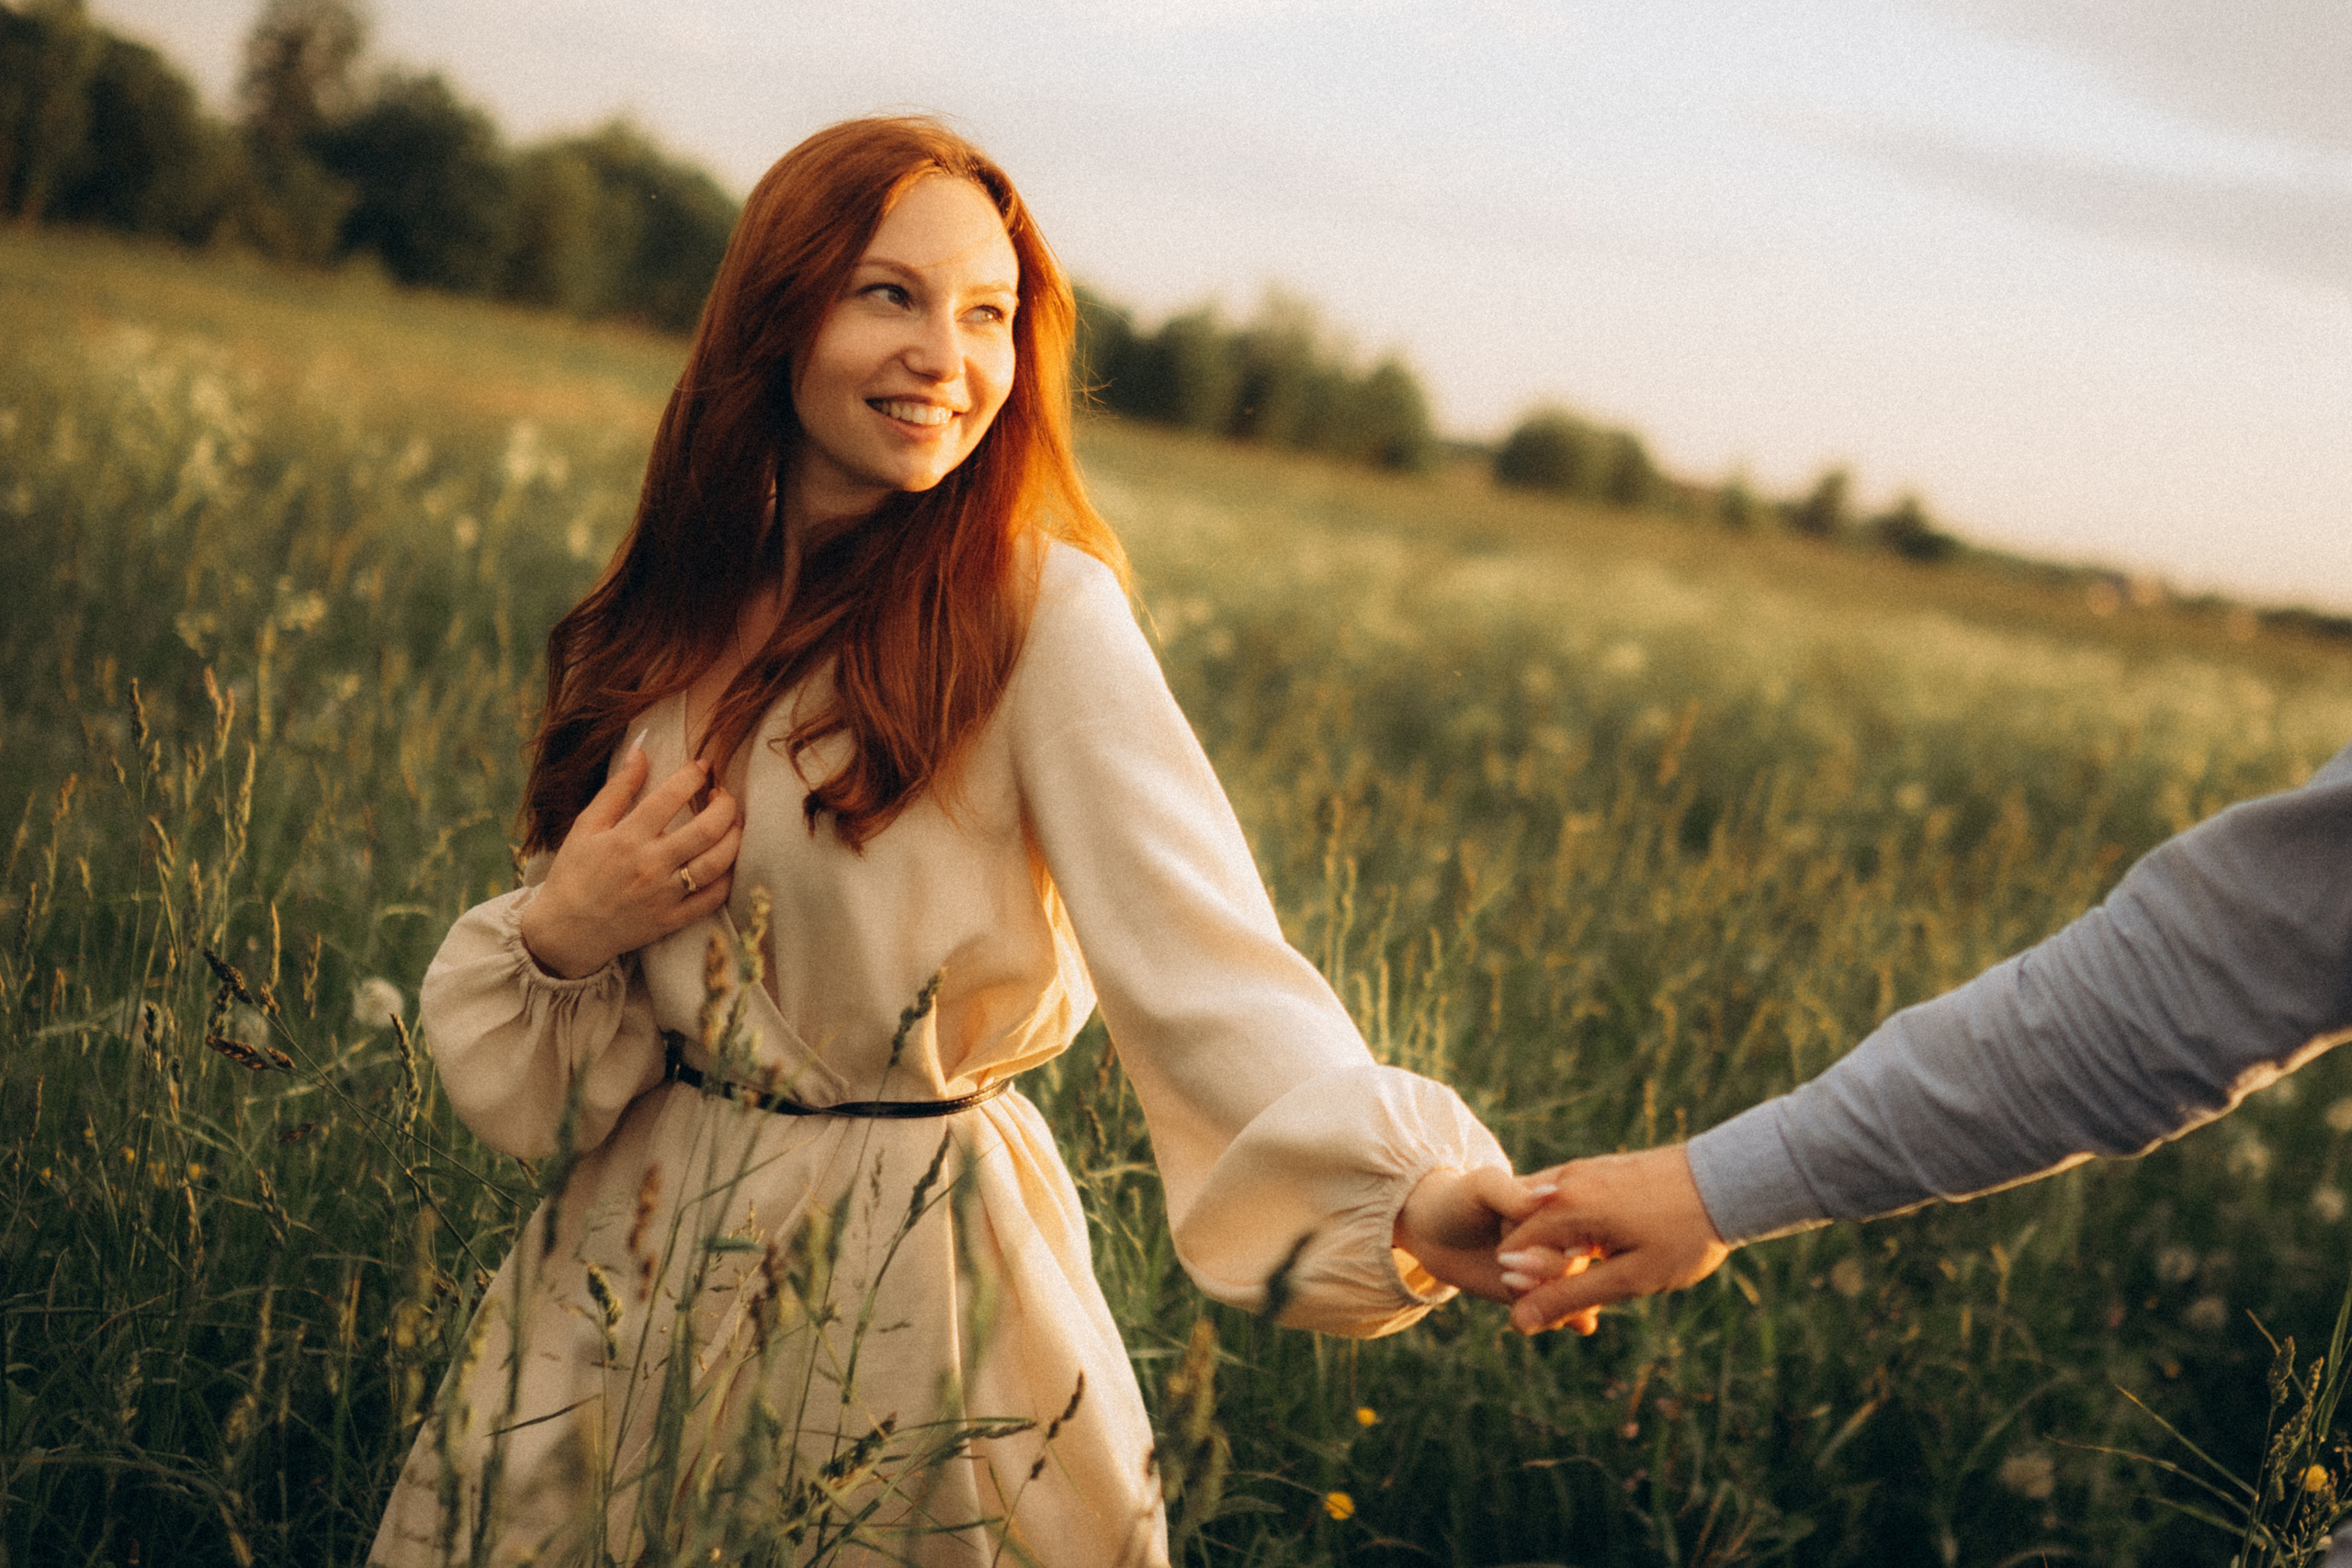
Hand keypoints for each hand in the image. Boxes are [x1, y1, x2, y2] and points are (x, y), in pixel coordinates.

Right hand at [516, 744, 741, 978]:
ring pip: (717, 863)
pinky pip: (713, 898)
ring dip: (735, 836)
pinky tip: (727, 859)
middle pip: (707, 829)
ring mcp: (664, 895)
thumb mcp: (586, 826)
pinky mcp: (673, 920)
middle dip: (725, 804)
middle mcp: (650, 866)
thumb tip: (641, 747)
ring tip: (734, 822)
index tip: (704, 766)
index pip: (671, 796)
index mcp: (626, 838)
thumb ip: (617, 788)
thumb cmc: (574, 873)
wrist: (566, 931)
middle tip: (722, 795)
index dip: (695, 774)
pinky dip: (728, 877)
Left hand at [1392, 1165, 1559, 1303]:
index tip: (1507, 1241)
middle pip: (1575, 1264)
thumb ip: (1515, 1193)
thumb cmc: (1460, 1200)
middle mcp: (1564, 1237)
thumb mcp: (1482, 1187)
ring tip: (1514, 1288)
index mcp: (1558, 1205)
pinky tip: (1580, 1324)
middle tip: (1507, 1271)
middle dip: (1547, 1273)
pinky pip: (1566, 1311)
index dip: (1547, 1241)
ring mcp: (1554, 1268)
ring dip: (1555, 1301)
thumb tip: (1552, 1194)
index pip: (1571, 1226)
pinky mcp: (1544, 1294)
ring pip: (1572, 1292)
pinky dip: (1573, 1319)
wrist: (1437, 1233)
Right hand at [1496, 1145, 1728, 1334]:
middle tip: (1588, 1293)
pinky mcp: (1597, 1167)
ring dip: (1555, 1247)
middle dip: (1539, 1268)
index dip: (1526, 1289)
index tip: (1564, 1309)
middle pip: (1521, 1231)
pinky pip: (1562, 1200)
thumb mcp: (1628, 1279)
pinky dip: (1569, 1227)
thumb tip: (1517, 1322)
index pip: (1512, 1253)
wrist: (1728, 1183)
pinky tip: (1603, 1245)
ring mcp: (1581, 1169)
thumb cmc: (1683, 1236)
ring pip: (1541, 1215)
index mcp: (1565, 1207)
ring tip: (1598, 1268)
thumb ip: (1567, 1297)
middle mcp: (1564, 1181)